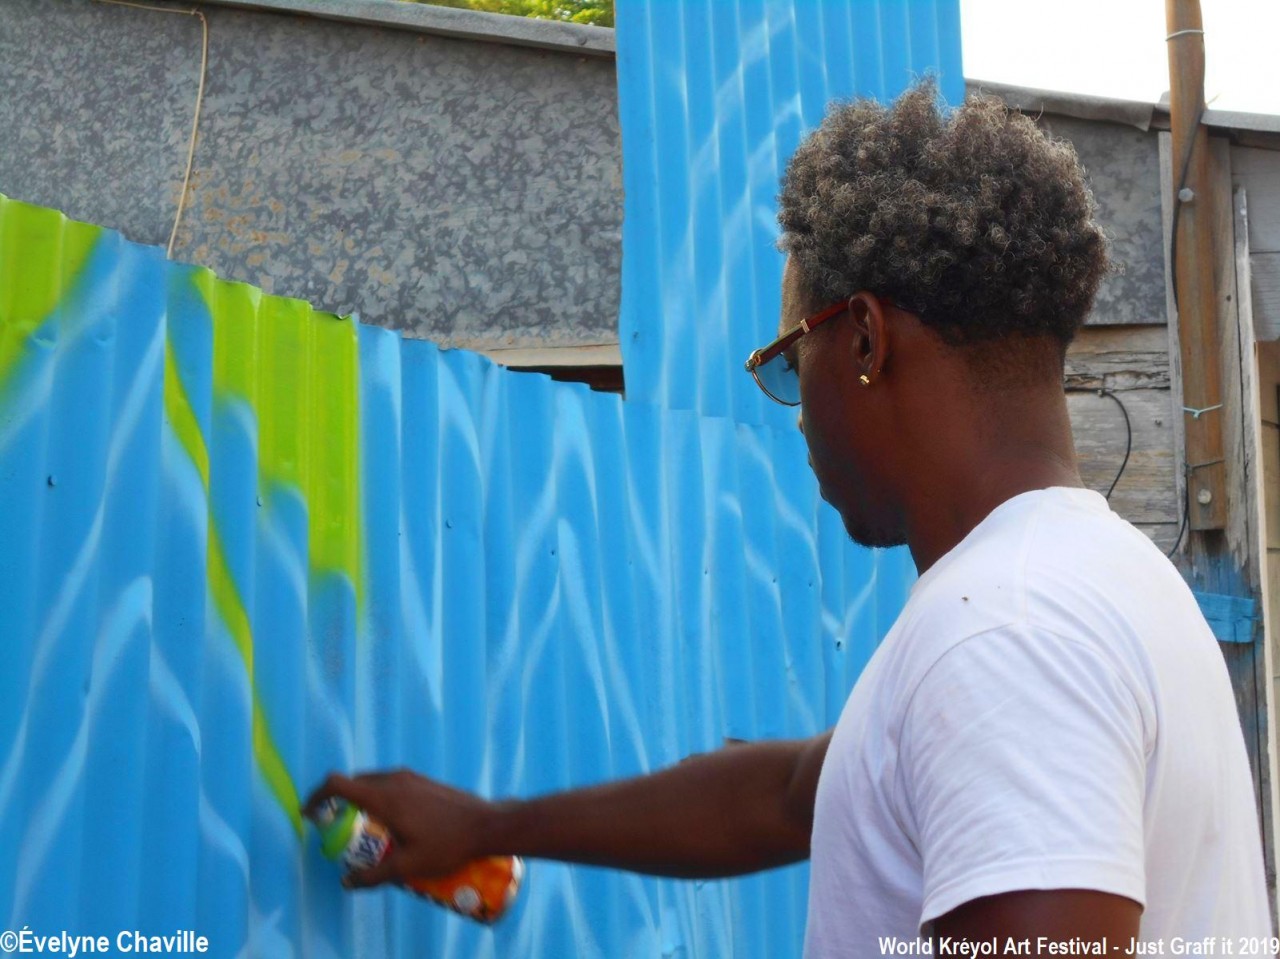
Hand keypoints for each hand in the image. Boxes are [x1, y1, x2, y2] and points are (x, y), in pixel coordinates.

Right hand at [304, 769, 497, 889]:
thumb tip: (348, 882)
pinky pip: (390, 784)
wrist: (488, 825)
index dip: (317, 795)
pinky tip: (392, 823)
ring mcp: (411, 777)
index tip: (310, 814)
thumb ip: (375, 875)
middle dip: (338, 803)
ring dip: (360, 800)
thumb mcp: (409, 866)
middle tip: (336, 830)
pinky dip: (379, 798)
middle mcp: (394, 780)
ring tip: (364, 830)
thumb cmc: (449, 844)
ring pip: (373, 782)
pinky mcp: (423, 780)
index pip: (338, 784)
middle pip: (354, 783)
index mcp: (385, 798)